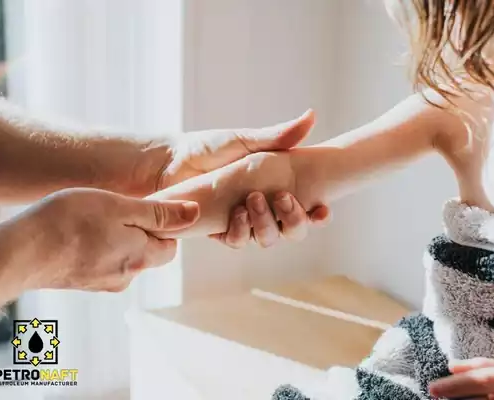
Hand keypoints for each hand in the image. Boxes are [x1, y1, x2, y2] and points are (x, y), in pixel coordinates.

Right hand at [7, 188, 198, 291]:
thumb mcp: (121, 207)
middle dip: (139, 231)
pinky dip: (97, 247)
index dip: (163, 226)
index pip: (170, 246)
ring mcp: (101, 283)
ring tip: (92, 220)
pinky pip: (101, 262)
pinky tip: (79, 233)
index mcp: (141, 258)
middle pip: (147, 252)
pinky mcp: (82, 282)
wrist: (20, 252)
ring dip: (116, 238)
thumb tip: (195, 213)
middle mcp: (126, 277)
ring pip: (123, 257)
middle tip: (115, 210)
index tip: (145, 209)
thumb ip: (160, 213)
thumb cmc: (70, 223)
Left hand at [146, 112, 330, 242]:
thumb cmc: (210, 147)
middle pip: (292, 230)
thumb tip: (311, 116)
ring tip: (251, 201)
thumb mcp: (247, 140)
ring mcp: (244, 221)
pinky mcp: (221, 229)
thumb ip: (279, 136)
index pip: (308, 208)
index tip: (323, 209)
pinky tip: (236, 214)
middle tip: (281, 198)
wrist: (170, 161)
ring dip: (265, 225)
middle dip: (293, 220)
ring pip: (267, 238)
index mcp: (276, 187)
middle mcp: (264, 208)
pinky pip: (237, 240)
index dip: (319, 215)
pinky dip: (240, 231)